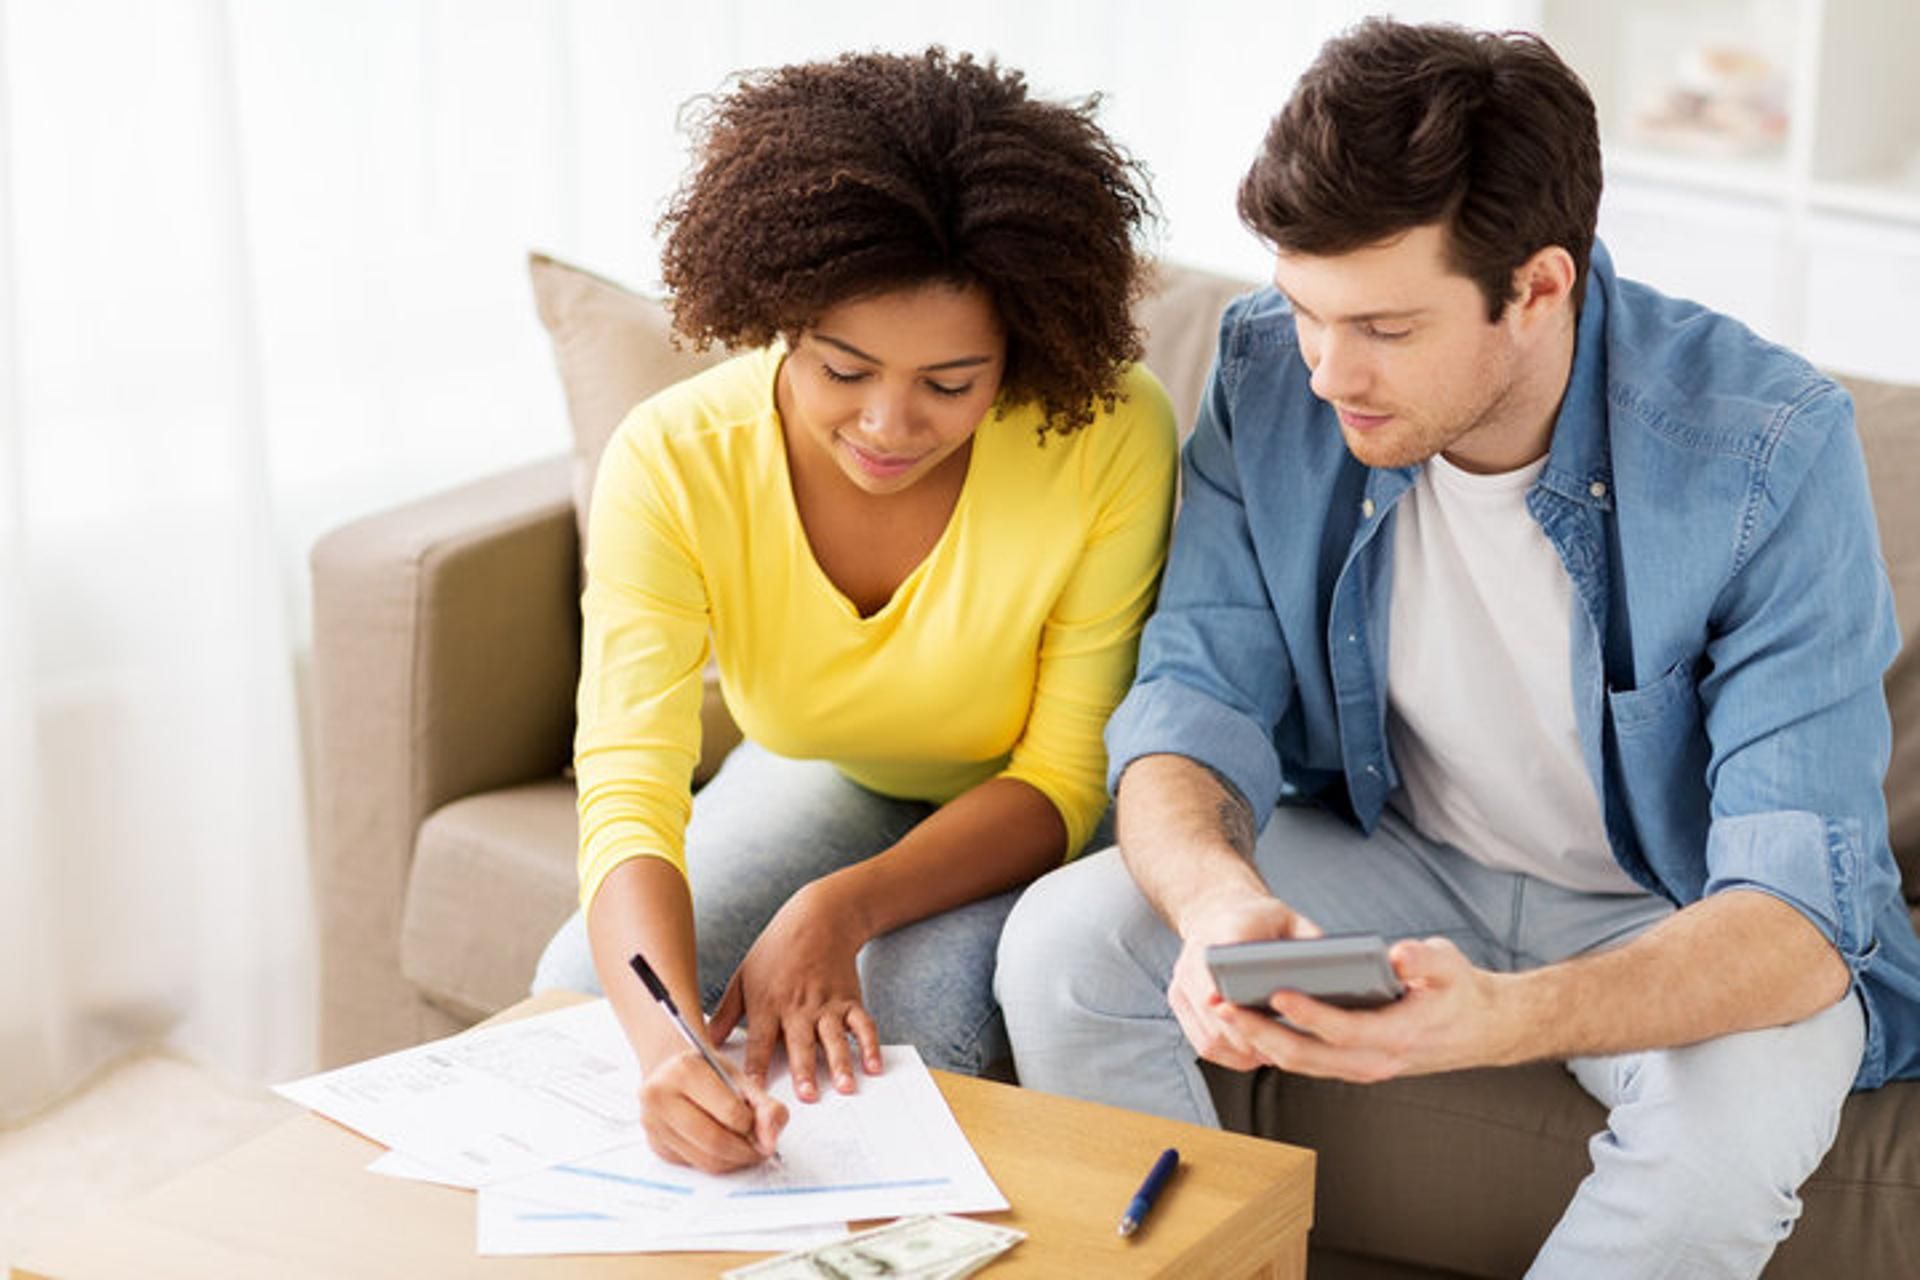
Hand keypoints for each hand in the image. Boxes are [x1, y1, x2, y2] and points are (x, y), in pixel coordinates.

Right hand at [637, 1046, 787, 1173]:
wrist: (672, 1070)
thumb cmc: (707, 1071)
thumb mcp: (740, 1078)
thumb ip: (765, 1106)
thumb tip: (771, 1140)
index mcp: (685, 1069)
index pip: (731, 1113)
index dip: (753, 1125)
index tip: (762, 1125)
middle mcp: (660, 1096)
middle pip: (715, 1141)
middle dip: (746, 1151)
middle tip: (761, 1148)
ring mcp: (653, 1122)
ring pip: (705, 1160)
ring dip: (734, 1161)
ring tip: (746, 1149)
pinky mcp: (655, 1144)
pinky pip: (694, 1165)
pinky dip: (716, 1162)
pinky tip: (724, 1149)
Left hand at [708, 879, 883, 1102]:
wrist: (817, 918)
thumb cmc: (776, 950)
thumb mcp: (743, 976)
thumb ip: (726, 1013)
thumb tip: (706, 1042)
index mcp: (768, 1003)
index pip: (760, 1041)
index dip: (757, 1068)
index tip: (755, 1094)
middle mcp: (798, 1007)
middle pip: (801, 1042)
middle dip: (804, 1070)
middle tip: (807, 1097)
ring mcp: (827, 1004)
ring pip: (834, 1037)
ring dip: (840, 1063)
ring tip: (845, 1087)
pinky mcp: (849, 1000)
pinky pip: (863, 1025)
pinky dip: (871, 1045)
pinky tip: (874, 1066)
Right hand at [1168, 889, 1322, 1070]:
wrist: (1218, 911)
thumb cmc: (1260, 918)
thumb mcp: (1290, 918)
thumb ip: (1310, 941)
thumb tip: (1338, 974)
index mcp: (1222, 933)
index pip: (1220, 965)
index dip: (1230, 994)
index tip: (1247, 1013)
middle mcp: (1193, 960)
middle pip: (1213, 1012)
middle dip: (1248, 1035)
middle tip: (1283, 1051)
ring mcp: (1182, 984)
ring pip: (1210, 1035)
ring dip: (1242, 1051)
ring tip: (1276, 1056)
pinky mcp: (1180, 1002)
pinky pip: (1203, 1043)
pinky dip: (1231, 1055)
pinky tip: (1257, 1054)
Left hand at [1212, 936, 1512, 1082]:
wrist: (1481, 1029)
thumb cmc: (1459, 991)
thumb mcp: (1450, 964)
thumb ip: (1424, 959)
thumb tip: (1399, 956)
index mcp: (1400, 1034)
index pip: (1344, 1029)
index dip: (1308, 1012)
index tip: (1277, 991)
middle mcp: (1377, 1061)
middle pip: (1309, 1055)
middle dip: (1263, 1033)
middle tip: (1225, 1007)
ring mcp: (1364, 1069)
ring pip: (1303, 1064)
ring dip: (1261, 1042)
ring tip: (1226, 1013)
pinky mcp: (1354, 1066)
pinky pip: (1308, 1063)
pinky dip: (1276, 1047)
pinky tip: (1250, 1023)